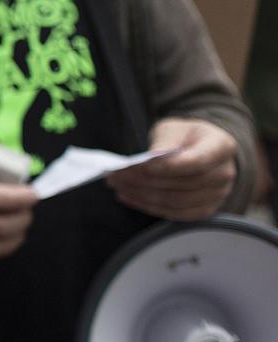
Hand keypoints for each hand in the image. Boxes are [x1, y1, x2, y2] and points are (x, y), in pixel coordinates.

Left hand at [108, 118, 238, 219]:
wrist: (200, 148)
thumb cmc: (184, 135)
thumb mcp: (174, 128)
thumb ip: (165, 142)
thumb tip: (151, 159)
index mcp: (221, 147)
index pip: (196, 162)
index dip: (166, 167)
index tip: (140, 166)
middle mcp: (224, 173)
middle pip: (184, 184)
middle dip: (145, 181)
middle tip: (116, 175)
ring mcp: (218, 194)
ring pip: (177, 201)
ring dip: (143, 195)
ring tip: (118, 184)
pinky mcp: (205, 209)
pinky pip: (176, 213)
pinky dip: (149, 206)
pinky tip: (129, 196)